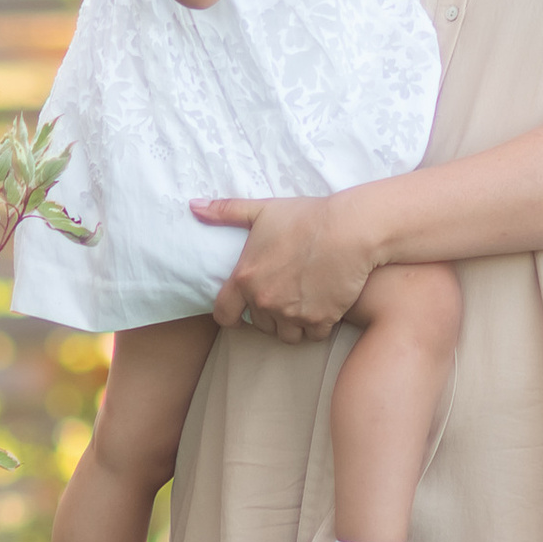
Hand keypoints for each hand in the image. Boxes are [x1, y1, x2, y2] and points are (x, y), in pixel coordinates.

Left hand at [194, 192, 374, 338]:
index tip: (241, 314)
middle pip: (260, 325)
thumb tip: (193, 206)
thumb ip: (226, 211)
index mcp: (245, 279)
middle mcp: (265, 301)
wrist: (348, 230)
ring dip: (293, 325)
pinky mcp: (320, 319)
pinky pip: (314, 336)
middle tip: (285, 296)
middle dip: (270, 314)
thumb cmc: (305, 217)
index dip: (231, 317)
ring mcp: (292, 313)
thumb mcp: (262, 210)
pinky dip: (318, 326)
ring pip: (287, 335)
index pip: (224, 315)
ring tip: (303, 306)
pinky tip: (325, 308)